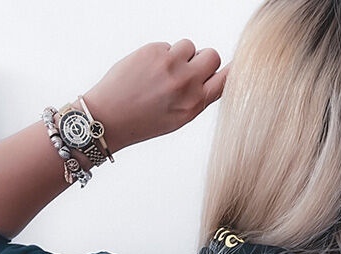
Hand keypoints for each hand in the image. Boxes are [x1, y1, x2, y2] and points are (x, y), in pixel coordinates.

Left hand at [82, 40, 227, 154]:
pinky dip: (162, 54)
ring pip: (190, 46)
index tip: (229, 67)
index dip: (229, 71)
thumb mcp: (179, 118)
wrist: (110, 117)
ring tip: (165, 71)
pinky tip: (149, 70)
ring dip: (182, 55)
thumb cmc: (143, 121)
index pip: (226, 80)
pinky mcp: (153, 51)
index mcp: (194, 104)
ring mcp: (169, 64)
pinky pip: (168, 45)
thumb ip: (198, 97)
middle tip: (188, 70)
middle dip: (203, 60)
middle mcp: (185, 83)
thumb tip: (213, 76)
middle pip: (212, 55)